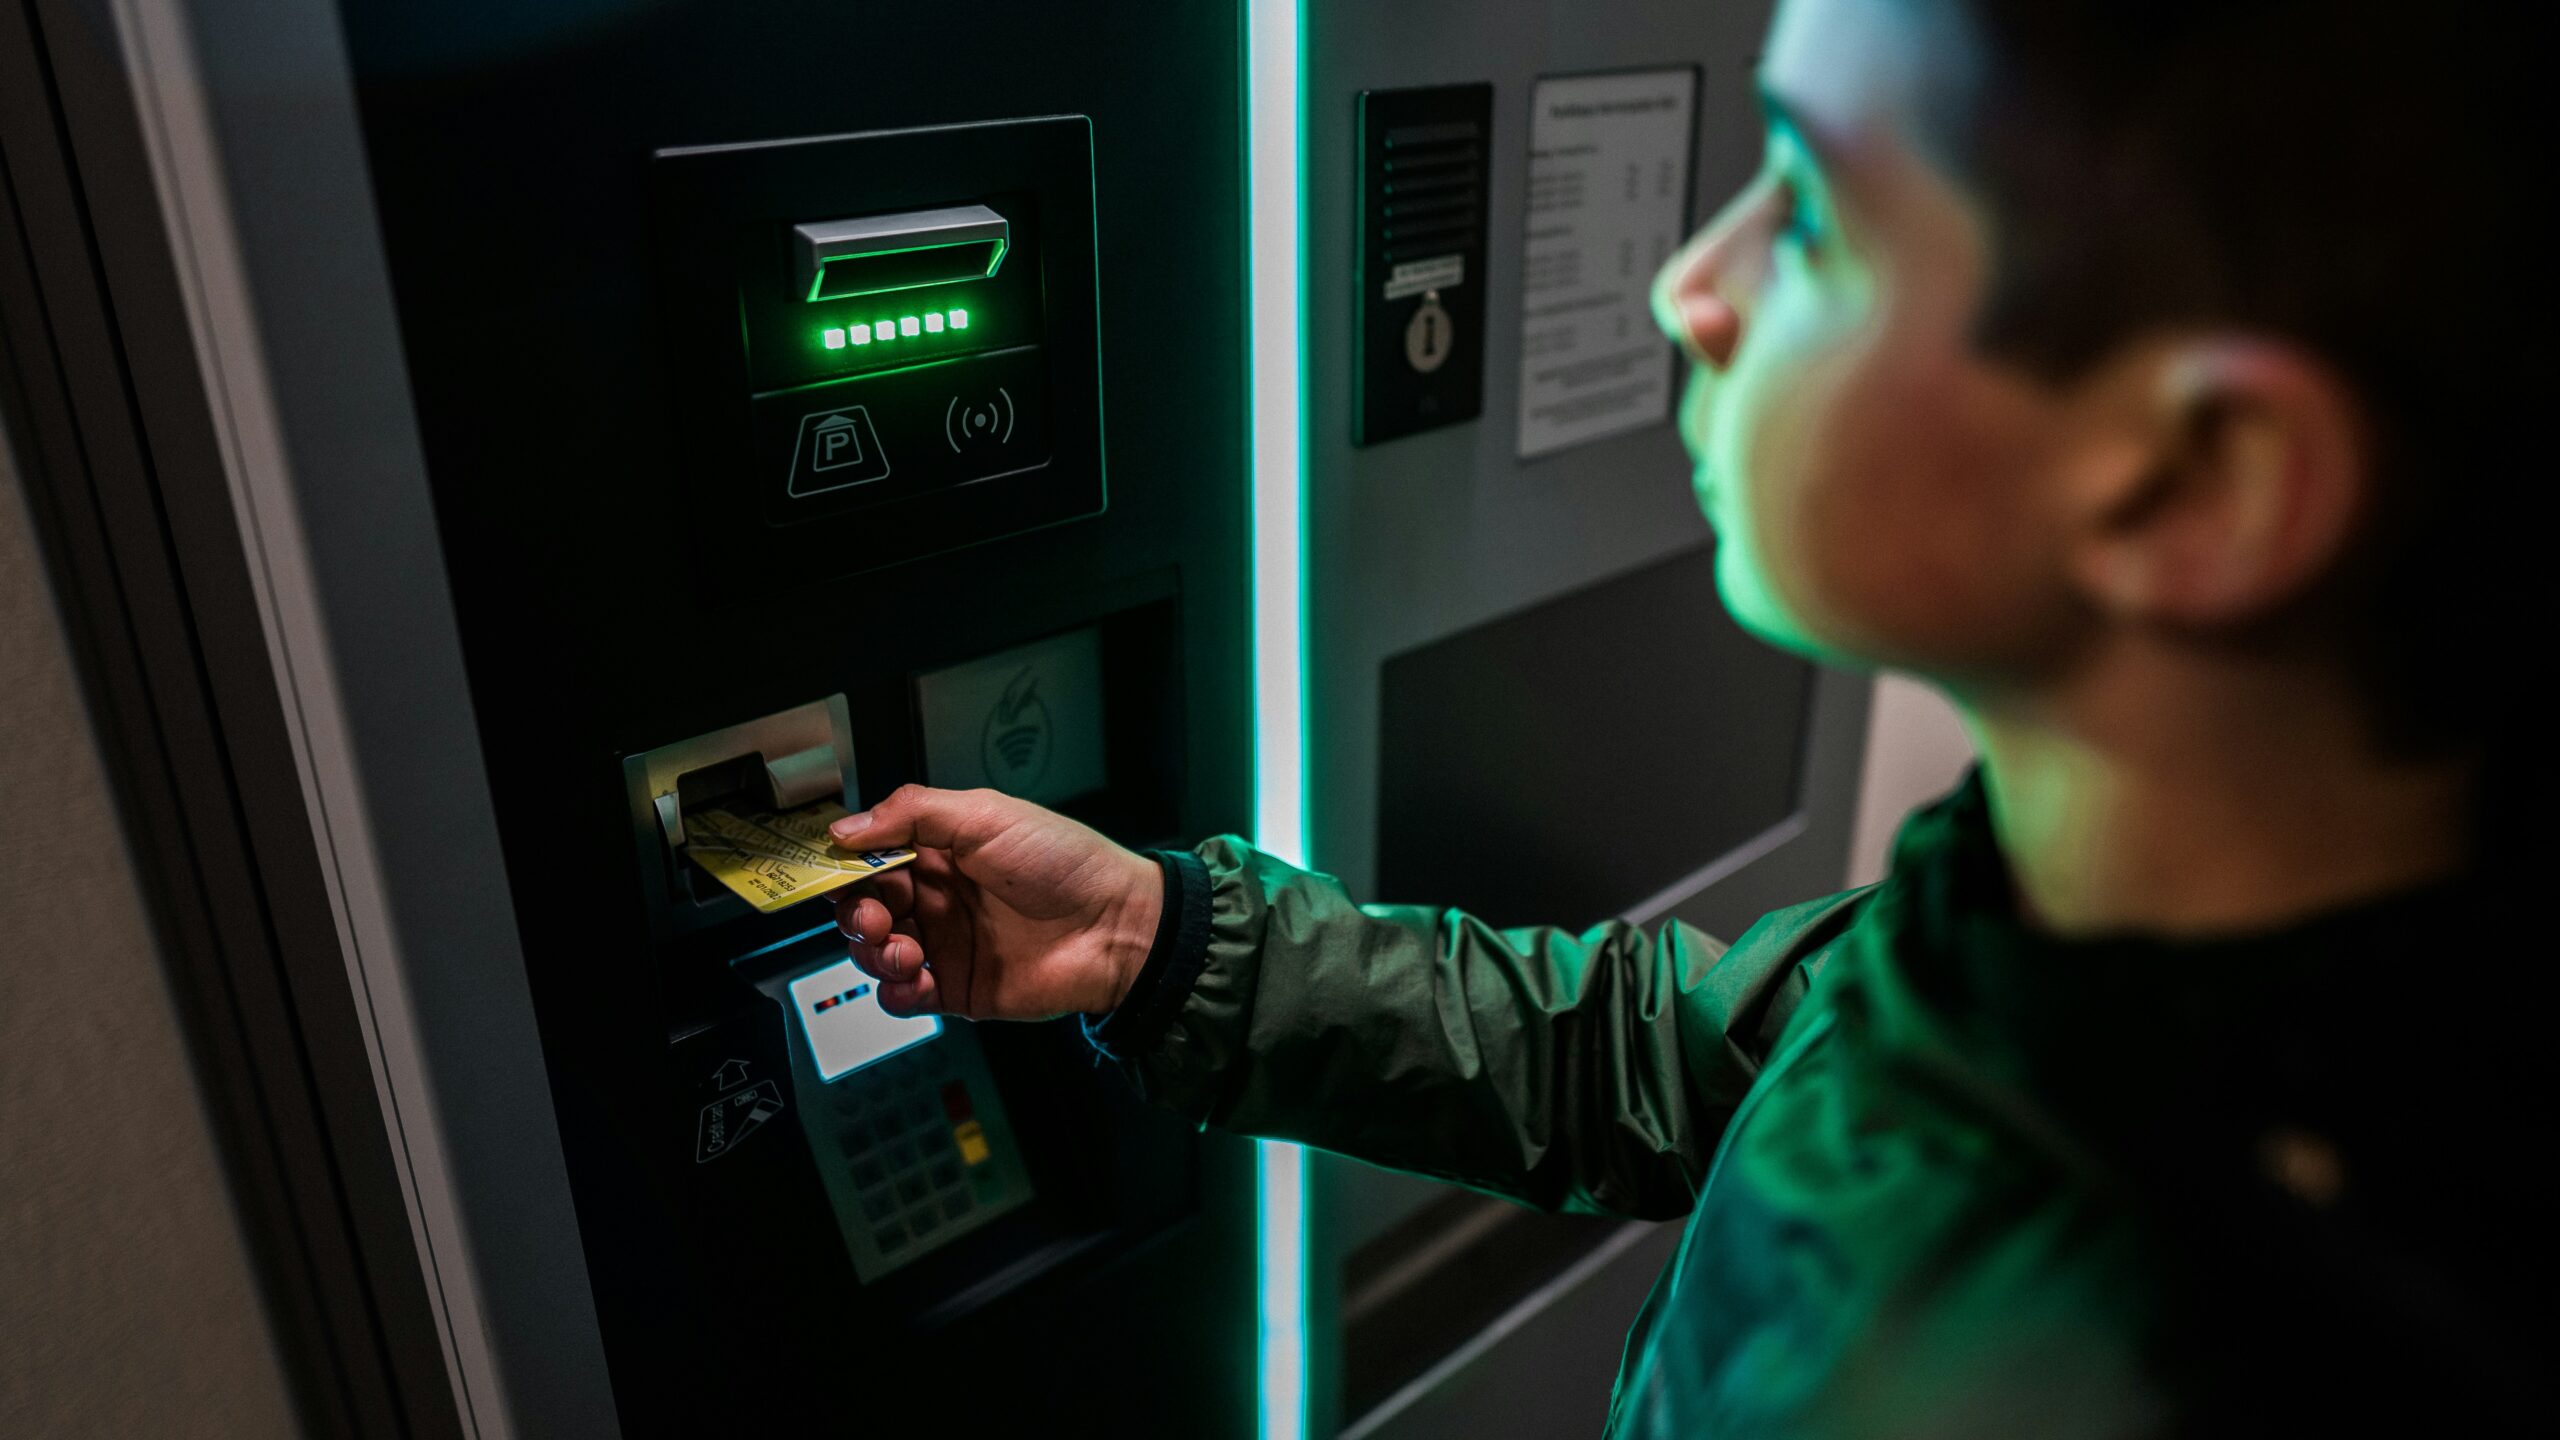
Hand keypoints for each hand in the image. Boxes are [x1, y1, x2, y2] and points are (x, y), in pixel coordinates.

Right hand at [828, 785, 1162, 1019]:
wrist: (1117, 927)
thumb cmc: (1066, 864)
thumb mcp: (986, 816)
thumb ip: (912, 815)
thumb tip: (847, 830)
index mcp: (940, 851)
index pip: (870, 858)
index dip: (845, 867)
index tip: (827, 873)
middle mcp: (937, 897)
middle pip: (864, 908)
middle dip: (856, 914)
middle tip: (876, 917)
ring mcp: (946, 944)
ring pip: (876, 953)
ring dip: (875, 952)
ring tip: (906, 949)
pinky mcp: (958, 989)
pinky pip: (905, 997)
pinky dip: (898, 992)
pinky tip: (917, 980)